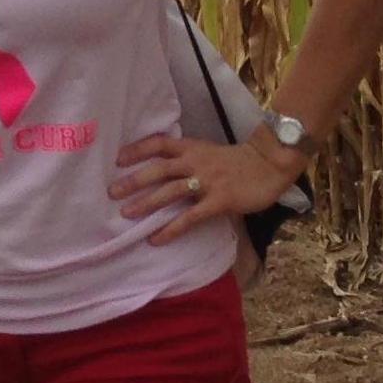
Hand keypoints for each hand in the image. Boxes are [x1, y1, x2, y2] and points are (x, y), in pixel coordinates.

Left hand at [111, 130, 297, 245]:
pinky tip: (156, 238)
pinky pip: (190, 217)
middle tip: (112, 192)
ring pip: (170, 192)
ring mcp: (207, 182)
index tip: (117, 159)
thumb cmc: (238, 160)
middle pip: (159, 170)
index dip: (137, 150)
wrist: (269, 164)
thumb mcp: (208, 151)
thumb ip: (187, 158)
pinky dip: (171, 228)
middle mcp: (195, 162)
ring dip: (146, 204)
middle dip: (134, 181)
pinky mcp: (219, 201)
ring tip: (127, 214)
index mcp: (192, 147)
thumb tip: (163, 170)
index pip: (159, 143)